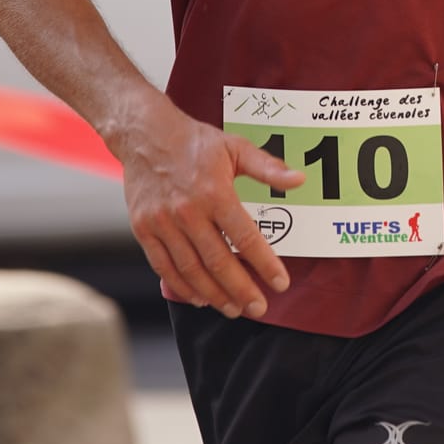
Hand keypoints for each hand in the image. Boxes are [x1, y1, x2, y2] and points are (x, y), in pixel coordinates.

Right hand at [110, 99, 304, 317]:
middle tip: (259, 308)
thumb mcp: (236, 146)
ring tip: (233, 309)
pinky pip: (164, 266)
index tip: (281, 282)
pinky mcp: (144, 229)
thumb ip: (268, 168)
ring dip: (215, 294)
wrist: (144, 135)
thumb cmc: (194, 142)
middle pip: (219, 261)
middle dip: (242, 290)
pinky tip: (200, 298)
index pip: (245, 237)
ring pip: (192, 270)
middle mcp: (187, 211)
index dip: (265, 264)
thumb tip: (299, 180)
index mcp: (214, 192)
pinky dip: (183, 287)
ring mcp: (163, 223)